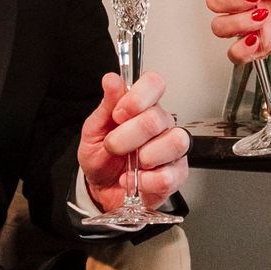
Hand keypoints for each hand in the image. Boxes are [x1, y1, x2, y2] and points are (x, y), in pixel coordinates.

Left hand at [79, 69, 190, 215]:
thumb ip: (106, 106)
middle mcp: (162, 125)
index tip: (119, 113)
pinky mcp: (176, 175)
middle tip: (114, 146)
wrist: (102, 189)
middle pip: (156, 118)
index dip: (138, 97)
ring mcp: (172, 150)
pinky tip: (135, 180)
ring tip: (131, 164)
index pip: (154, 84)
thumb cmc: (101, 158)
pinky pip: (169, 175)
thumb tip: (111, 80)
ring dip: (145, 156)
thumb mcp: (94, 130)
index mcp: (143, 107)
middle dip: (127, 136)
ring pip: (174, 142)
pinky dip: (146, 181)